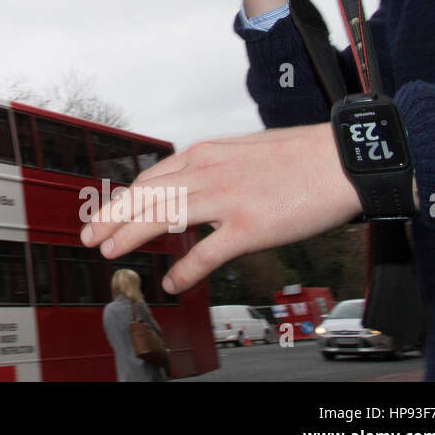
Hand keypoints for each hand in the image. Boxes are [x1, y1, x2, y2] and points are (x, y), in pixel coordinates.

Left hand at [79, 123, 361, 294]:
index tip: (105, 213)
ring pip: (162, 217)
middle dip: (111, 217)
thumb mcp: (244, 150)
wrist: (345, 158)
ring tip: (109, 253)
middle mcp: (208, 172)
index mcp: (206, 153)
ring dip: (130, 236)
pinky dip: (185, 269)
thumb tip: (191, 184)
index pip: (150, 178)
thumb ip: (214, 167)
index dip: (123, 199)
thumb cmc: (302, 156)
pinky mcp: (250, 226)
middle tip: (89, 236)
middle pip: (145, 196)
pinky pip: (207, 252)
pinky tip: (172, 283)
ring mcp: (227, 199)